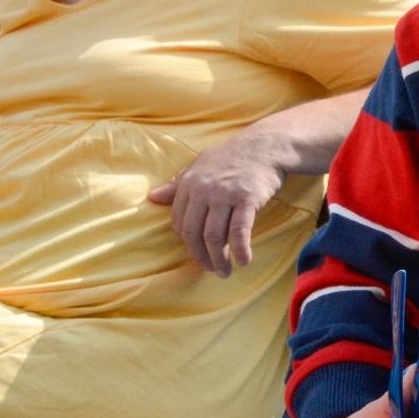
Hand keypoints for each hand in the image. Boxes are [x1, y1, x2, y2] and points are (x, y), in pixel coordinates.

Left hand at [149, 130, 284, 277]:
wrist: (265, 145)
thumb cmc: (232, 156)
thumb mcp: (200, 165)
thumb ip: (177, 184)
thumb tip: (153, 197)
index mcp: (189, 183)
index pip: (180, 223)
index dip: (188, 243)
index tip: (198, 253)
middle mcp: (203, 190)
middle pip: (195, 233)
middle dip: (201, 257)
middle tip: (210, 270)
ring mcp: (225, 194)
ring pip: (215, 236)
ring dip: (220, 259)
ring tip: (225, 272)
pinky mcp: (247, 199)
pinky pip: (239, 230)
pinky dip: (241, 249)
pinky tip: (244, 261)